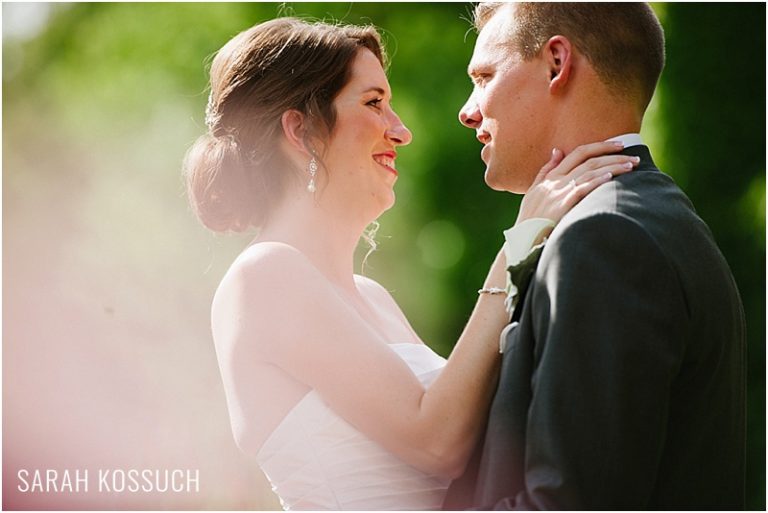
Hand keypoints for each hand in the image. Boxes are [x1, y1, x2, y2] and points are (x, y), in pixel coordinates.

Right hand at [517, 141, 638, 224]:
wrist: (523, 239)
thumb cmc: (530, 219)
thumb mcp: (533, 191)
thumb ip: (545, 171)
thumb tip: (557, 151)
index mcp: (550, 176)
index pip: (577, 153)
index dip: (599, 146)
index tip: (618, 145)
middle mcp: (555, 181)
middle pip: (588, 160)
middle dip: (612, 154)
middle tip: (633, 155)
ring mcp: (558, 192)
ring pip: (589, 172)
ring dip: (613, 167)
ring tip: (631, 166)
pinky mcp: (561, 205)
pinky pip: (581, 188)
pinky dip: (597, 181)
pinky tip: (611, 177)